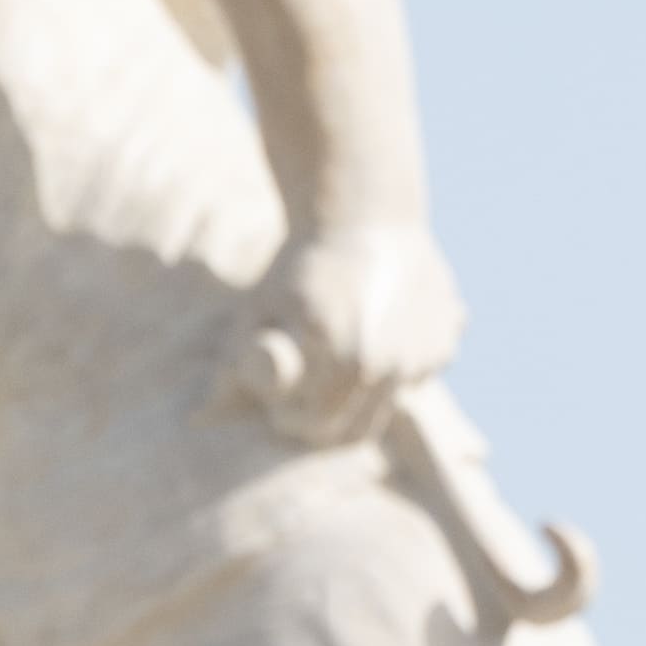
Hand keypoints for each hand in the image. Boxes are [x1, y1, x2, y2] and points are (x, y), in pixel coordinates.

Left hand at [224, 221, 466, 441]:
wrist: (363, 213)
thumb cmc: (298, 266)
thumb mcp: (257, 312)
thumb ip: (234, 367)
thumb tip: (200, 417)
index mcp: (342, 356)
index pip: (316, 430)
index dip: (290, 422)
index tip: (279, 405)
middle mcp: (388, 360)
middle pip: (355, 432)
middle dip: (324, 421)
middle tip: (305, 392)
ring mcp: (422, 354)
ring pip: (385, 410)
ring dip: (357, 397)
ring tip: (336, 356)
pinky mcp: (445, 343)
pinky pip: (414, 381)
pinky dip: (394, 372)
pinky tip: (375, 333)